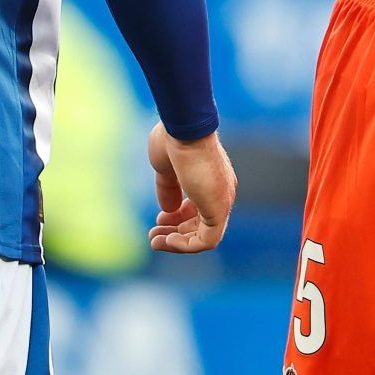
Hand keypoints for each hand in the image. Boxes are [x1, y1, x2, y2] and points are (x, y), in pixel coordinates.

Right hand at [147, 123, 236, 253]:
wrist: (185, 128)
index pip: (199, 207)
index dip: (178, 217)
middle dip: (175, 231)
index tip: (159, 217)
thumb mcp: (166, 168)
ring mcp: (221, 201)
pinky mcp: (218, 210)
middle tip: (153, 235)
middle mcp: (220, 191)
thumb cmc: (175, 139)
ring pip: (203, 235)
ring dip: (177, 242)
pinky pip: (206, 240)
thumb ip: (168, 189)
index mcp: (211, 179)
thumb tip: (168, 211)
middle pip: (200, 223)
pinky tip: (166, 241)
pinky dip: (185, 245)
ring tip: (154, 241)